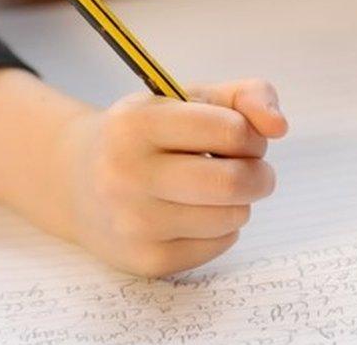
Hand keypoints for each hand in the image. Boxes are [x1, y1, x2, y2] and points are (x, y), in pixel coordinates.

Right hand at [0, 70, 286, 277]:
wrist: (76, 183)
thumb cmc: (144, 137)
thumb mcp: (184, 100)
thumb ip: (243, 96)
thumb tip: (279, 126)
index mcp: (134, 124)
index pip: (229, 130)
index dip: (250, 135)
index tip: (241, 138)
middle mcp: (125, 174)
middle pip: (232, 183)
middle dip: (258, 175)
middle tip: (251, 171)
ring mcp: (133, 223)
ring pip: (232, 217)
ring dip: (238, 202)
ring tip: (213, 191)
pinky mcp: (146, 260)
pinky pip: (219, 245)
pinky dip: (221, 228)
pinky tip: (194, 214)